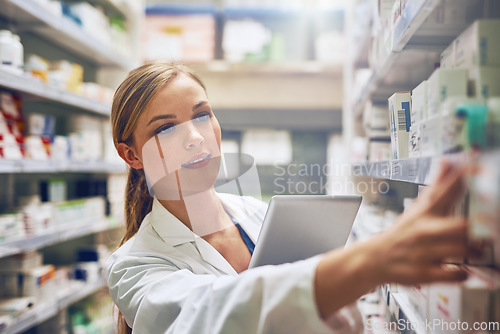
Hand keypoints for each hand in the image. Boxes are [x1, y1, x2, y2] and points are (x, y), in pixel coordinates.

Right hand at [370, 160, 477, 285]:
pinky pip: (453, 274)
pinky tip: (460, 269)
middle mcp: (425, 230)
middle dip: (475, 228)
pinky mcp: (424, 273)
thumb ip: (437, 186)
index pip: (446, 189)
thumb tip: (448, 161)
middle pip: (459, 225)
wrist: (376, 258)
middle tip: (485, 229)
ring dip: (474, 251)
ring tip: (476, 250)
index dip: (464, 177)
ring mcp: (424, 252)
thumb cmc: (403, 233)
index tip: (477, 164)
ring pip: (460, 250)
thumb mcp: (418, 208)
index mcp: (425, 211)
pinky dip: (461, 274)